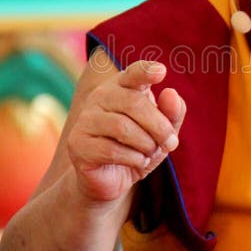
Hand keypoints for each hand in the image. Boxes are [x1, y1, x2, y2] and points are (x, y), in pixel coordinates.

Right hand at [66, 60, 185, 202]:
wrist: (114, 179)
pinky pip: (111, 149)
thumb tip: (170, 93)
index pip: (133, 73)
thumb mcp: (163, 132)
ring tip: (149, 153)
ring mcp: (86, 119)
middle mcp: (100, 96)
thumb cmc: (140, 148)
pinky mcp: (77, 143)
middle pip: (134, 103)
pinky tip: (136, 162)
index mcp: (122, 86)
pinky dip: (133, 159)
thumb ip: (172, 113)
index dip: (146, 71)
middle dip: (159, 126)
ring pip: (122, 127)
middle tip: (171, 143)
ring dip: (146, 144)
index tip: (161, 71)